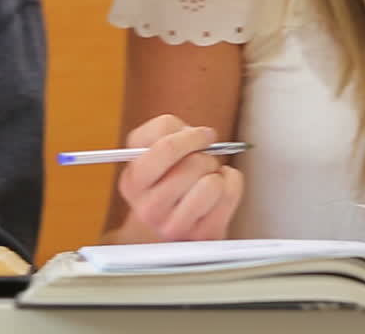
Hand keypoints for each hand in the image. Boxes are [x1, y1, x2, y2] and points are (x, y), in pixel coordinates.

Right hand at [116, 114, 243, 240]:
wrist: (170, 217)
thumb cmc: (165, 172)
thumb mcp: (152, 144)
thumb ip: (166, 128)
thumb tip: (200, 135)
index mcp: (133, 182)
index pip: (165, 148)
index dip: (191, 137)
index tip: (203, 135)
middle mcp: (148, 209)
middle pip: (193, 165)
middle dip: (205, 155)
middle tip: (201, 160)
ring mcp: (175, 227)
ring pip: (213, 183)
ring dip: (216, 171)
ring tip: (206, 177)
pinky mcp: (202, 236)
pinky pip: (230, 195)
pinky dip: (232, 183)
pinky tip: (219, 188)